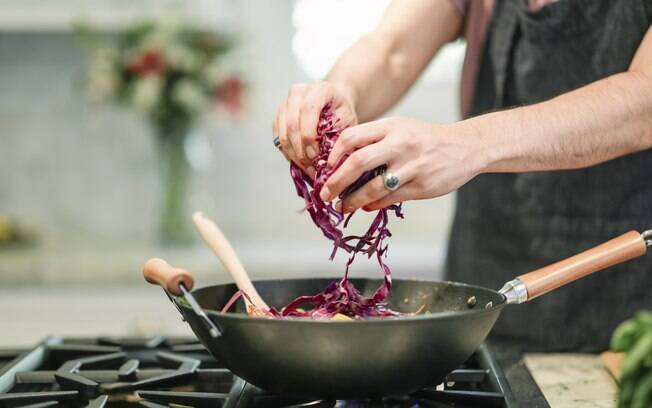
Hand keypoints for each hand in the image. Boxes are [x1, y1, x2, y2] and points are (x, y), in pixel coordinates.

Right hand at [272, 81, 356, 176]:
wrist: (334, 101)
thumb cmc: (342, 111)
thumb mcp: (348, 120)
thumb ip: (339, 135)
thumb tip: (329, 160)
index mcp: (319, 89)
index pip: (308, 109)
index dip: (309, 135)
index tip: (315, 155)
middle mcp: (298, 92)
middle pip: (292, 123)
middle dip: (300, 149)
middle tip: (311, 167)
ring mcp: (285, 103)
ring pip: (282, 132)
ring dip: (293, 154)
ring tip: (307, 168)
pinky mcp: (279, 116)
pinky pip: (278, 138)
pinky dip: (288, 153)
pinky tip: (299, 162)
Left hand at [319, 117, 485, 211]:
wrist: (466, 147)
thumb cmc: (425, 139)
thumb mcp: (400, 128)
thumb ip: (374, 140)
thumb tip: (341, 162)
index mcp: (391, 126)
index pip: (351, 137)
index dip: (333, 155)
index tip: (325, 169)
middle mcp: (400, 144)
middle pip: (357, 162)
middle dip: (335, 181)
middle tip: (324, 194)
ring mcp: (412, 166)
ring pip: (373, 187)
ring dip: (352, 200)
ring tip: (343, 206)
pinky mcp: (421, 186)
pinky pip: (390, 198)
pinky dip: (373, 205)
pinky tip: (365, 207)